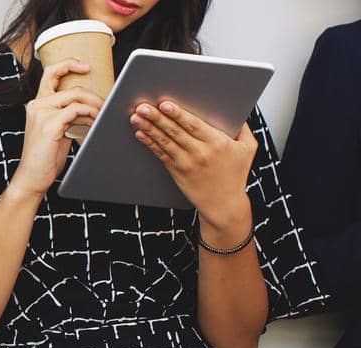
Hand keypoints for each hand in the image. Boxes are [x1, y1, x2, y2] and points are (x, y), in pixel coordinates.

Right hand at [8, 60, 104, 198]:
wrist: (31, 178)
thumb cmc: (45, 157)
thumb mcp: (56, 130)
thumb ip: (67, 115)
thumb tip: (91, 106)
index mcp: (37, 105)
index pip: (51, 74)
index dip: (68, 64)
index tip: (86, 66)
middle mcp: (36, 106)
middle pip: (71, 87)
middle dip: (93, 94)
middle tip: (105, 104)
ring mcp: (41, 114)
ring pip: (75, 96)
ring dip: (94, 105)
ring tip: (103, 115)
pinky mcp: (49, 125)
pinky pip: (76, 110)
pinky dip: (90, 115)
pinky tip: (95, 123)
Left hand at [132, 100, 256, 233]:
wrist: (223, 204)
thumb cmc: (236, 176)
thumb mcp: (248, 149)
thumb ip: (244, 129)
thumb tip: (238, 111)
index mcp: (218, 143)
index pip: (194, 125)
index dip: (178, 114)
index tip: (165, 104)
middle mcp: (200, 153)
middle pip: (175, 131)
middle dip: (157, 118)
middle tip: (143, 107)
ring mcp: (186, 163)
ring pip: (165, 142)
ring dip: (149, 128)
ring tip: (136, 118)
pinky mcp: (177, 172)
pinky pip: (161, 154)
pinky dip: (150, 143)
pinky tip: (141, 134)